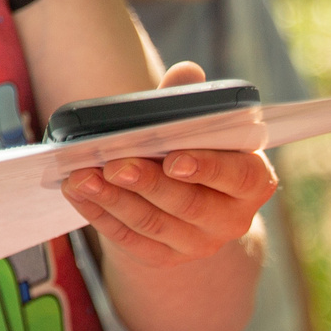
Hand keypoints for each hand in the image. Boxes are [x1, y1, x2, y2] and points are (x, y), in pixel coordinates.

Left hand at [62, 62, 275, 268]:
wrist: (194, 197)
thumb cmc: (199, 150)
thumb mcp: (203, 125)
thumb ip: (194, 102)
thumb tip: (186, 73)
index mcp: (252, 181)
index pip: (238, 177)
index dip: (207, 168)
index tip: (173, 159)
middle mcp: (232, 220)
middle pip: (189, 204)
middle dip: (147, 183)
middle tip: (113, 163)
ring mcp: (199, 243)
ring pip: (154, 223)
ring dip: (114, 199)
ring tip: (82, 175)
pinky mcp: (166, 257)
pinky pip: (130, 240)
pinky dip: (100, 214)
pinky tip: (78, 192)